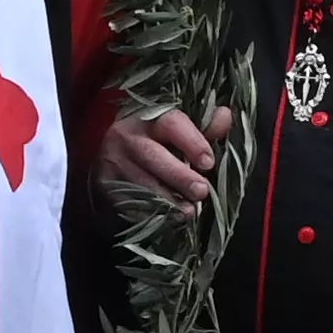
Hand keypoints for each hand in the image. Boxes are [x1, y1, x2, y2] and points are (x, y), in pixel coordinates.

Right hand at [101, 104, 216, 207]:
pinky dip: (151, 210)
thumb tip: (226, 116)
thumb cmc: (155, 139)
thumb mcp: (178, 129)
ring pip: (141, 182)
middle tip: (201, 191)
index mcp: (149, 117)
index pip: (171, 124)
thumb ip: (204, 127)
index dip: (192, 143)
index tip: (209, 163)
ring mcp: (114, 161)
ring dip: (167, 199)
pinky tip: (167, 217)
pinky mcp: (107, 184)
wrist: (113, 152)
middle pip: (153, 155)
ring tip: (188, 211)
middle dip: (179, 176)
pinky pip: (129, 200)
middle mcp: (127, 136)